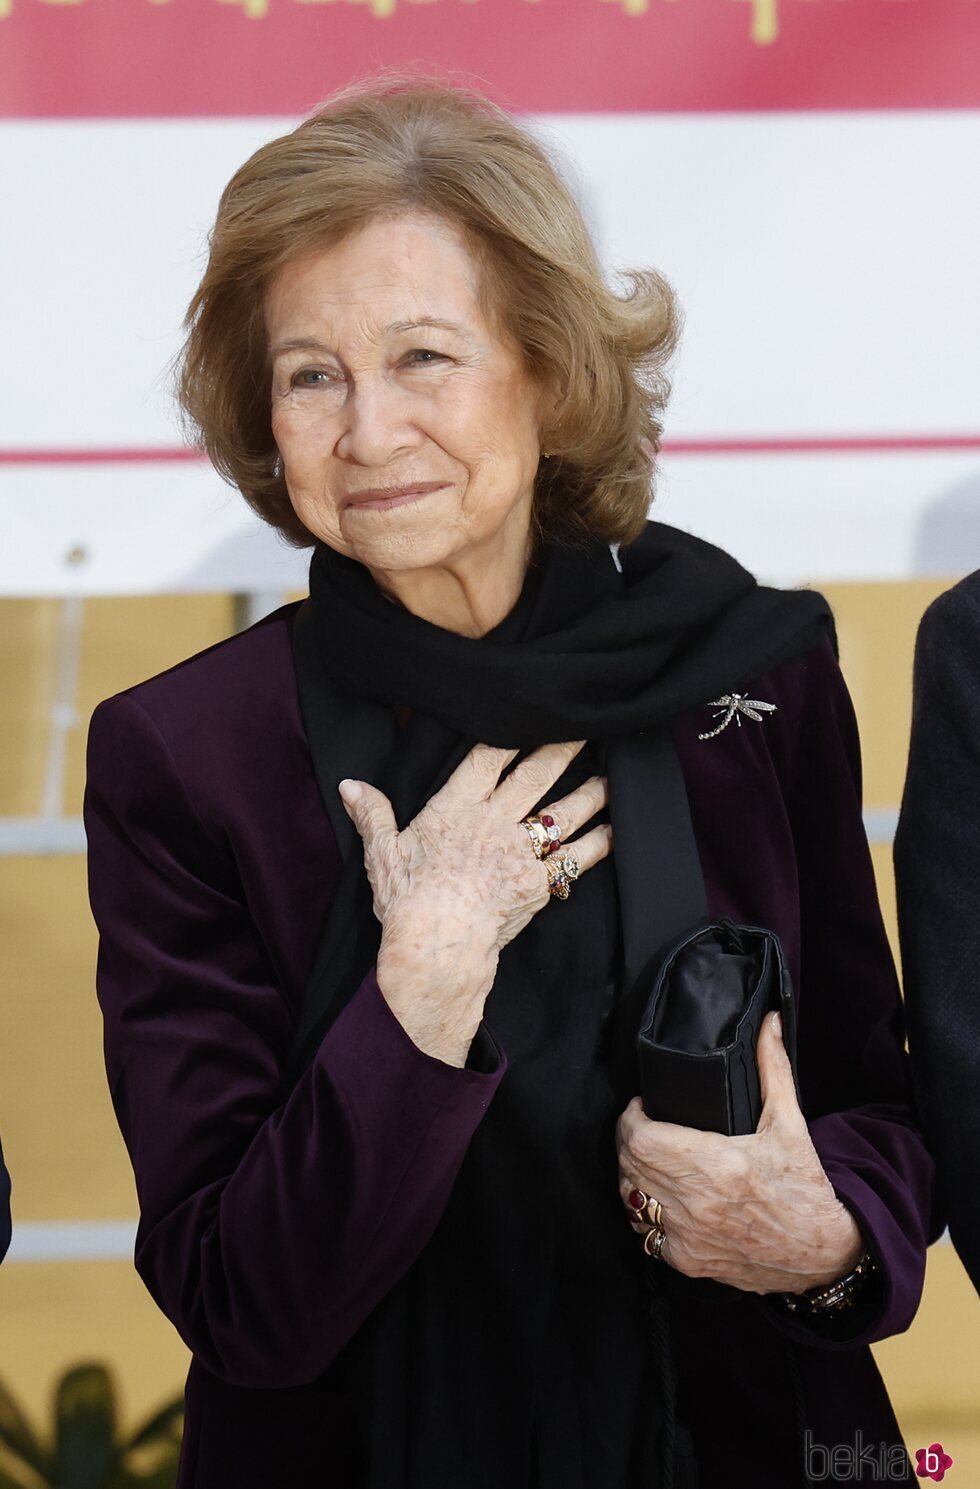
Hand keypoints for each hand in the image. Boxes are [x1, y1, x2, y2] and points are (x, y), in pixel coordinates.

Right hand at [338, 740, 611, 1063]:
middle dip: (562, 749)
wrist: (438, 946)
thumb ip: (372, 813)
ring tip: (610, 775)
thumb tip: (349, 784)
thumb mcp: (381, 853)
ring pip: (564, 810)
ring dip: (590, 792)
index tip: (530, 715)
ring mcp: (521, 850)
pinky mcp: (539, 882)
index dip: (511, 734)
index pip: (488, 758)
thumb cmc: (407, 901)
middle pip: (536, 775)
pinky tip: (615, 828)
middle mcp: (495, 821)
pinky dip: (599, 842)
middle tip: (584, 728)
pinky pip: (578, 857)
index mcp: (456, 808)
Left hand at [616, 1012, 863, 1293]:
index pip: (639, 1138)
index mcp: (718, 1165)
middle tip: (646, 1127)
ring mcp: (688, 1237)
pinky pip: (642, 1232)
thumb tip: (770, 1022)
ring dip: (632, 1175)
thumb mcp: (790, 1124)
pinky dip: (645, 1212)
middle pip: (628, 1164)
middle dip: (630, 1141)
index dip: (632, 1118)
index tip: (644, 1107)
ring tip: (651, 1159)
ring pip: (629, 1198)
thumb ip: (773, 1068)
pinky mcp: (686, 1262)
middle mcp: (697, 1204)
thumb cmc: (804, 1189)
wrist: (824, 1256)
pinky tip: (661, 1196)